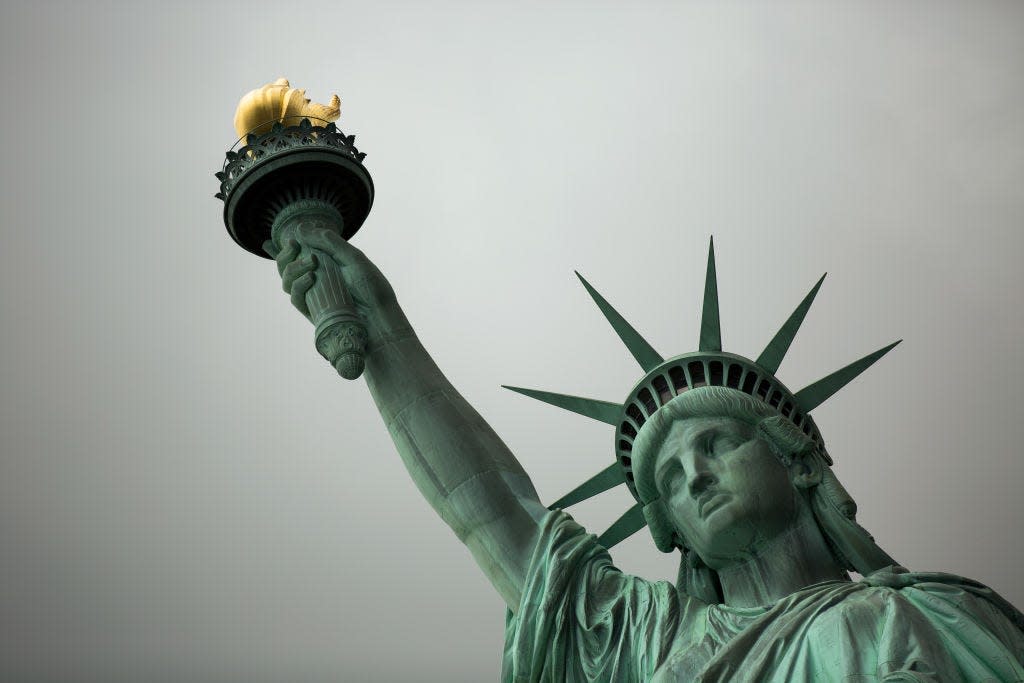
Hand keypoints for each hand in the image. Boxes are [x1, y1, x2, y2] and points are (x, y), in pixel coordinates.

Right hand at [263, 228, 405, 347]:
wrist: (380, 317)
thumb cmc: (371, 288)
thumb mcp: (352, 258)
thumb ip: (329, 242)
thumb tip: (301, 227)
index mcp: (326, 266)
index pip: (299, 255)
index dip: (290, 247)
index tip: (293, 239)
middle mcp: (317, 281)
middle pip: (286, 268)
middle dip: (285, 256)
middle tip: (294, 246)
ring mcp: (314, 298)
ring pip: (287, 282)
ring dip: (293, 269)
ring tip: (312, 263)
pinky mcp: (312, 313)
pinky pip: (295, 299)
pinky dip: (298, 286)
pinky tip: (310, 278)